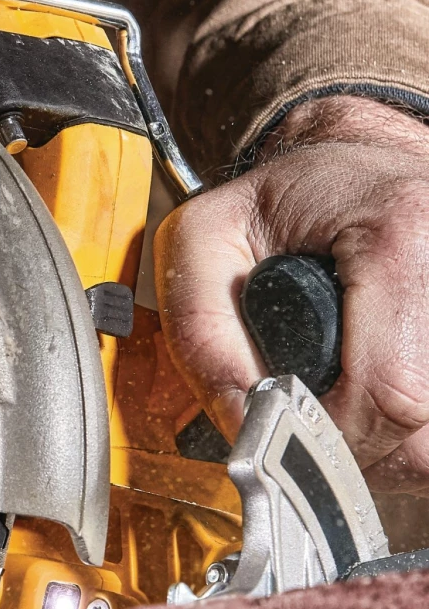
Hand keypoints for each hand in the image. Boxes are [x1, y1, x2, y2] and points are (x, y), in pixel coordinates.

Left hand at [155, 96, 428, 491]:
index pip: (389, 391)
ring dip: (379, 444)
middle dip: (349, 445)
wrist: (348, 163)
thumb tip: (238, 423)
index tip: (282, 434)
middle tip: (301, 422)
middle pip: (421, 425)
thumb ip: (201, 331)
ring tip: (332, 401)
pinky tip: (364, 396)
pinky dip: (400, 431)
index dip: (328, 435)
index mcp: (400, 236)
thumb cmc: (275, 199)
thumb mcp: (202, 239)